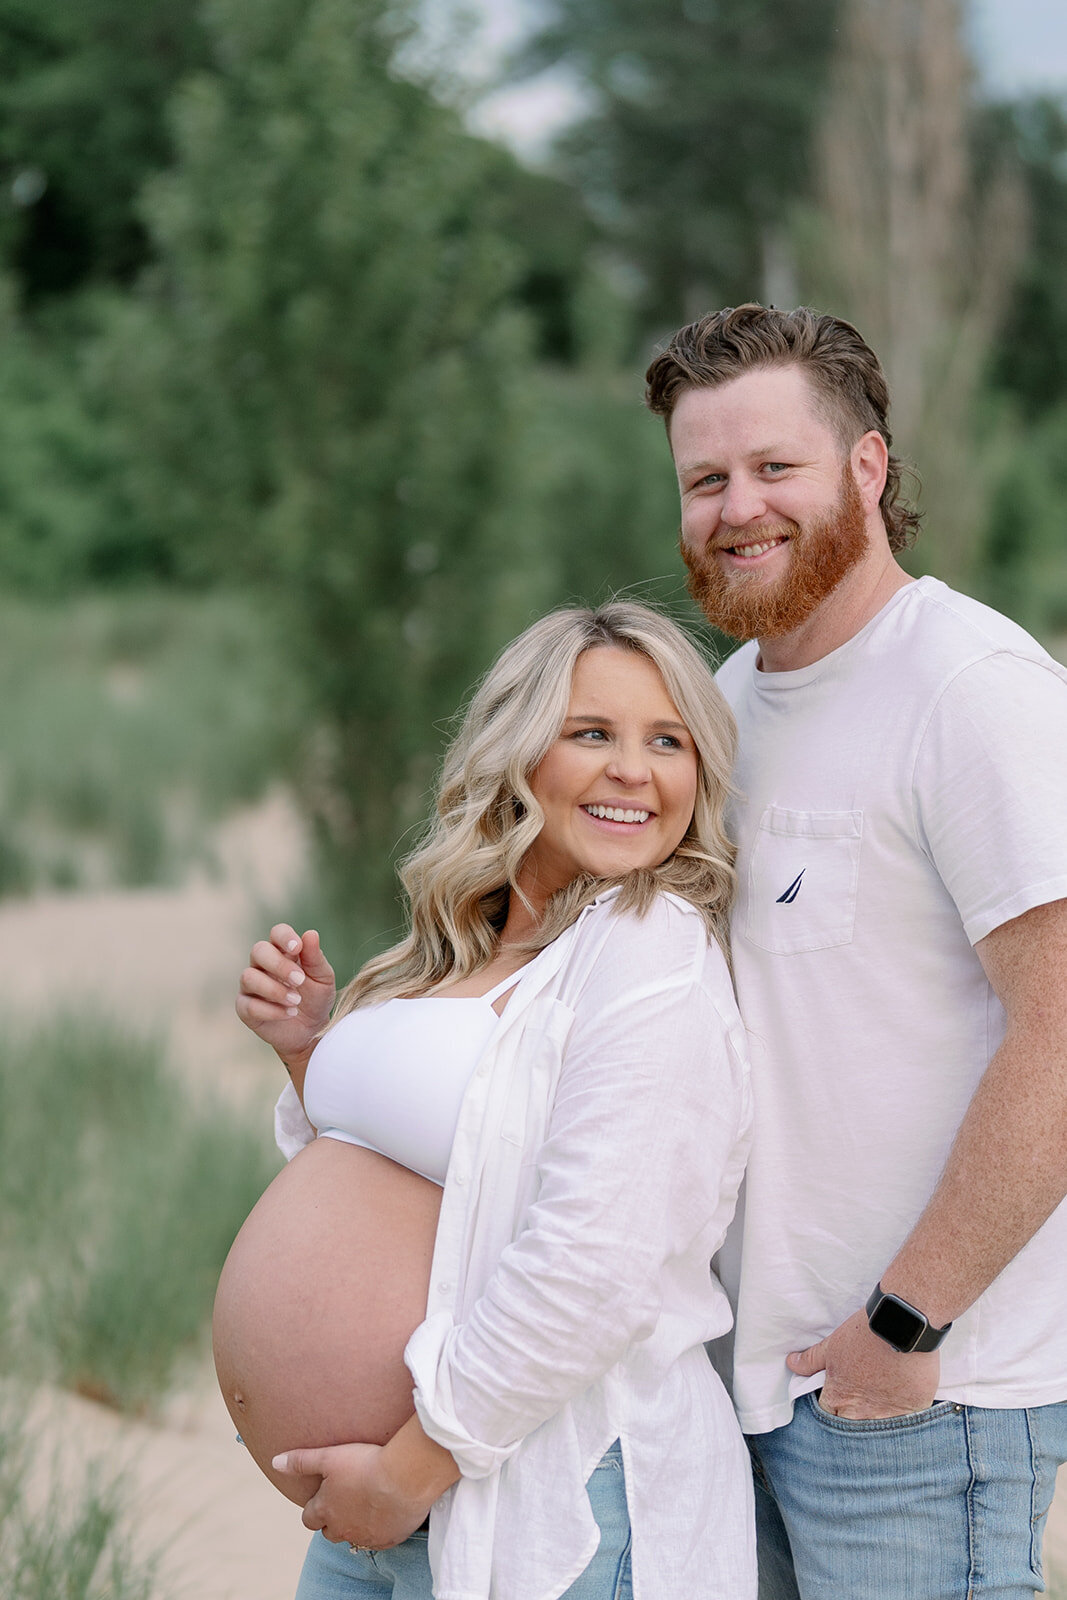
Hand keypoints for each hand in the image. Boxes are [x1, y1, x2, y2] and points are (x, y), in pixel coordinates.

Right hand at [236, 924, 335, 1077]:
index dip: (284, 937)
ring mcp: (251, 986)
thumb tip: (310, 934)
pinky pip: (248, 1004)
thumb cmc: (316, 999)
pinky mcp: (245, 1008)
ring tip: (296, 1001)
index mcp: (283, 952)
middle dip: (279, 964)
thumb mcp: (322, 978)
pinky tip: (289, 1014)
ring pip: (248, 977)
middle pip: (258, 950)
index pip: (277, 933)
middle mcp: (263, 965)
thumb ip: (315, 958)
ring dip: (274, 989)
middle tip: (299, 980)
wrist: (311, 1032)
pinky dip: (271, 1010)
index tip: (297, 948)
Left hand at [272, 1443, 435, 1549]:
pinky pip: (378, 1540)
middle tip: (346, 1498)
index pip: (309, 1518)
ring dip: (355, 1525)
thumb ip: (300, 1461)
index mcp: (325, 1510)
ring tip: (366, 1504)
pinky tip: (386, 1510)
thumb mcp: (329, 1457)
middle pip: (329, 1531)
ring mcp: (365, 1537)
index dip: (315, 1507)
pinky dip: (378, 1528)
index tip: (325, 1495)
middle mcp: (341, 1528)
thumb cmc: (365, 1464)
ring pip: (353, 1537)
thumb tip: (275, 1462)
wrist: (404, 1477)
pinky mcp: (387, 1539)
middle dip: (333, 1518)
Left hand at [787, 1309, 940, 1418]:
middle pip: (852, 1427)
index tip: (840, 1400)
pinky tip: (903, 1402)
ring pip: (879, 1430)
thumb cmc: (865, 1333)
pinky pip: (906, 1423)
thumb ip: (812, 1360)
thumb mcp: (832, 1345)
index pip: (828, 1415)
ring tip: (884, 1402)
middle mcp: (862, 1412)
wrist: (902, 1324)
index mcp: (839, 1396)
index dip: (832, 1407)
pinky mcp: (913, 1409)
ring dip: (879, 1420)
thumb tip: (792, 1363)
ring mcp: (889, 1414)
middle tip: (863, 1402)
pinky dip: (903, 1416)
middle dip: (854, 1420)